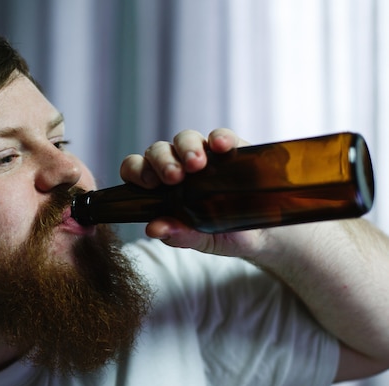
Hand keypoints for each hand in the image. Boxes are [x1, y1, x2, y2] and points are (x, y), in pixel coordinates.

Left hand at [119, 128, 262, 255]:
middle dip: (163, 161)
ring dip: (187, 148)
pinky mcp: (231, 148)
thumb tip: (153, 229)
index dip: (137, 171)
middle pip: (158, 151)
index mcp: (160, 187)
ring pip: (185, 138)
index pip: (136, 169)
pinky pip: (221, 135)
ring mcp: (204, 154)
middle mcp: (178, 165)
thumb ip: (178, 234)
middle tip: (174, 177)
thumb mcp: (201, 239)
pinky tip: (221, 147)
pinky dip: (220, 138)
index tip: (149, 184)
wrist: (261, 234)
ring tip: (197, 164)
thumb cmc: (222, 233)